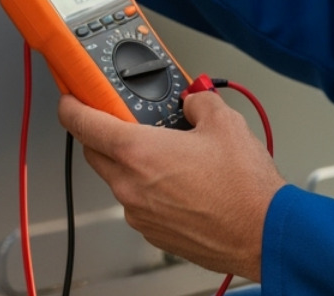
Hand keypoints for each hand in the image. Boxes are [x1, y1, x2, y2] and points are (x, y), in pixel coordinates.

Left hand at [58, 91, 284, 279]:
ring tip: (172, 154)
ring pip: (120, 179)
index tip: (70, 99)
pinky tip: (184, 182)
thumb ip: (198, 102)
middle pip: (96, 152)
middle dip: (104, 133)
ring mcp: (140, 214)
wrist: (263, 233)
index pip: (83, 124)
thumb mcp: (224, 123)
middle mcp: (130, 186)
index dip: (72, 106)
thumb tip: (193, 101)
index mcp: (138, 152)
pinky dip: (151, 189)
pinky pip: (140, 203)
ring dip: (133, 164)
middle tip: (127, 120)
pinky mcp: (155, 234)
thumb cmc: (243, 187)